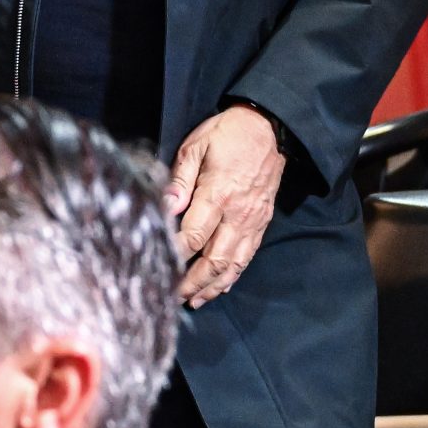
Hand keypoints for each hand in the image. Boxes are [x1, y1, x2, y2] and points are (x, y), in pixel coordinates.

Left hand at [164, 106, 284, 308]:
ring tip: (196, 300)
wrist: (269, 127)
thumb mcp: (196, 146)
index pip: (192, 237)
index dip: (174, 255)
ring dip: (214, 286)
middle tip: (173, 297)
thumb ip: (179, 179)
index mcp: (217, 195)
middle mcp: (237, 214)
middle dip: (193, 283)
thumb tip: (165, 207)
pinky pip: (248, 255)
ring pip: (234, 264)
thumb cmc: (227, 133)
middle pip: (214, 260)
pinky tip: (222, 285)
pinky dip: (234, 274)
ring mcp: (253, 220)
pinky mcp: (262, 221)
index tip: (158, 267)